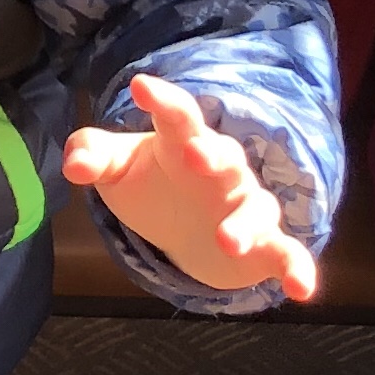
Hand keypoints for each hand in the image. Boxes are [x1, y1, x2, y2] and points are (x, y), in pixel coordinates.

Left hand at [64, 74, 317, 299]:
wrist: (186, 231)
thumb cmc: (151, 184)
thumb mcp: (116, 168)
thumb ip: (93, 156)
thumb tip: (73, 166)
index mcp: (183, 143)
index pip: (176, 117)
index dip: (161, 100)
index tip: (141, 86)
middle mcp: (222, 171)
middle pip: (224, 157)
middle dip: (212, 156)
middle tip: (195, 156)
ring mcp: (245, 206)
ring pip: (256, 209)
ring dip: (244, 224)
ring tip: (227, 241)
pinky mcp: (264, 245)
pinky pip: (287, 252)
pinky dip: (298, 268)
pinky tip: (302, 289)